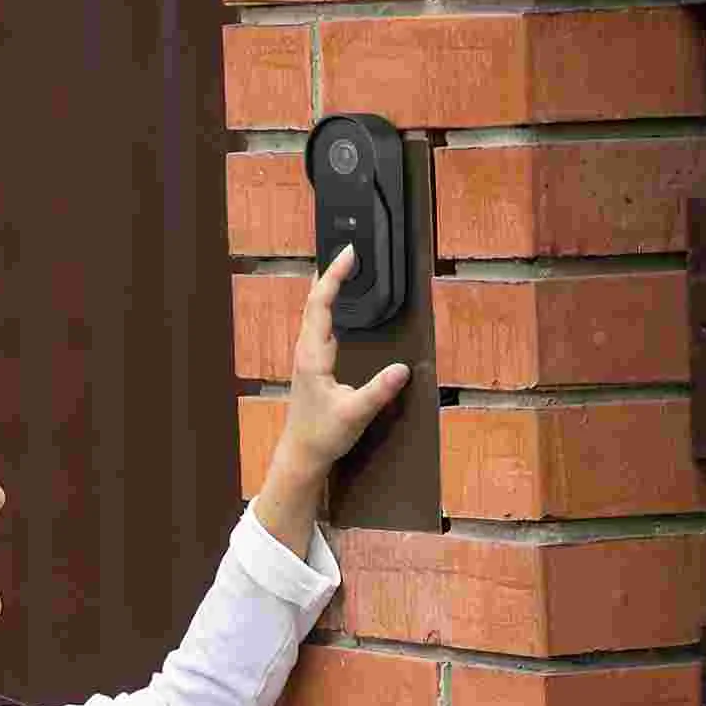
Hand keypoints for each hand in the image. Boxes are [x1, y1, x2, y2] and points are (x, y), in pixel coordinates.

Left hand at [280, 245, 410, 473]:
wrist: (302, 454)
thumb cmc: (322, 435)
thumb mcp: (354, 414)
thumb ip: (378, 392)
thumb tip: (403, 370)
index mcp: (313, 357)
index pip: (319, 306)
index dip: (334, 277)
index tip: (349, 255)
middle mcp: (306, 352)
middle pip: (313, 302)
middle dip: (330, 274)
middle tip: (349, 251)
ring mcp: (307, 357)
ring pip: (313, 313)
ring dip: (326, 288)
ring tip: (343, 268)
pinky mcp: (312, 364)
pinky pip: (317, 325)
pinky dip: (327, 307)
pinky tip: (335, 306)